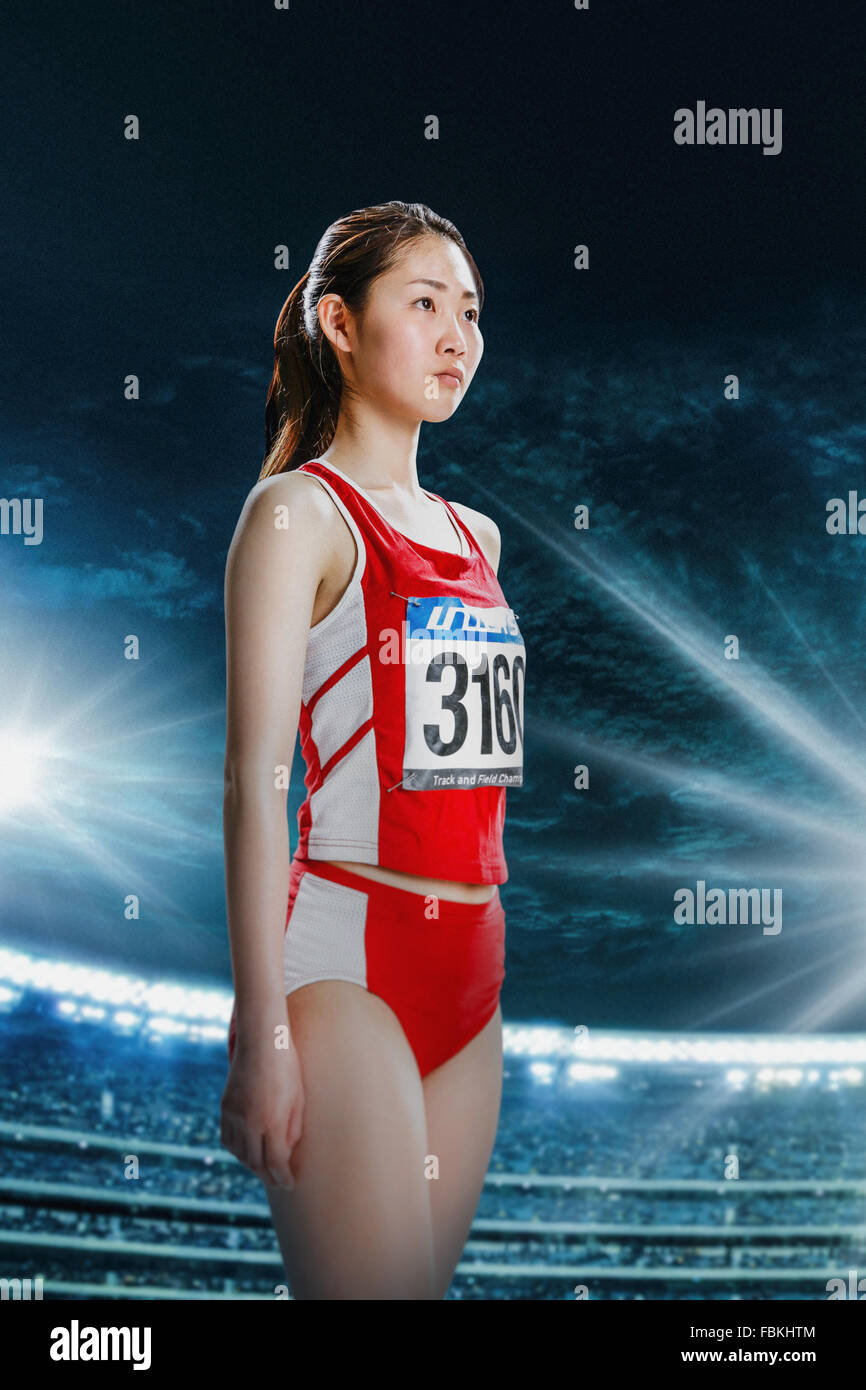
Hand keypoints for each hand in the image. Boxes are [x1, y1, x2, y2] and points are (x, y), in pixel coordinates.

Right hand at [220, 1039, 303, 1189]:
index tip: (290, 1184)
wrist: (261, 1040)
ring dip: (252, 1165)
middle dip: (268, 1176)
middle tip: (278, 1182)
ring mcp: (234, 1115)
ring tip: (264, 1169)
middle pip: (256, 1162)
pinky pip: (227, 1138)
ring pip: (240, 1153)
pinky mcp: (225, 1107)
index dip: (283, 1176)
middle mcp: (249, 1122)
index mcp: (272, 1121)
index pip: (276, 1161)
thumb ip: (293, 1129)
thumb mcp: (298, 1099)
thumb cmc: (287, 1067)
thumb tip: (286, 1153)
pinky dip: (237, 1150)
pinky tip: (246, 1151)